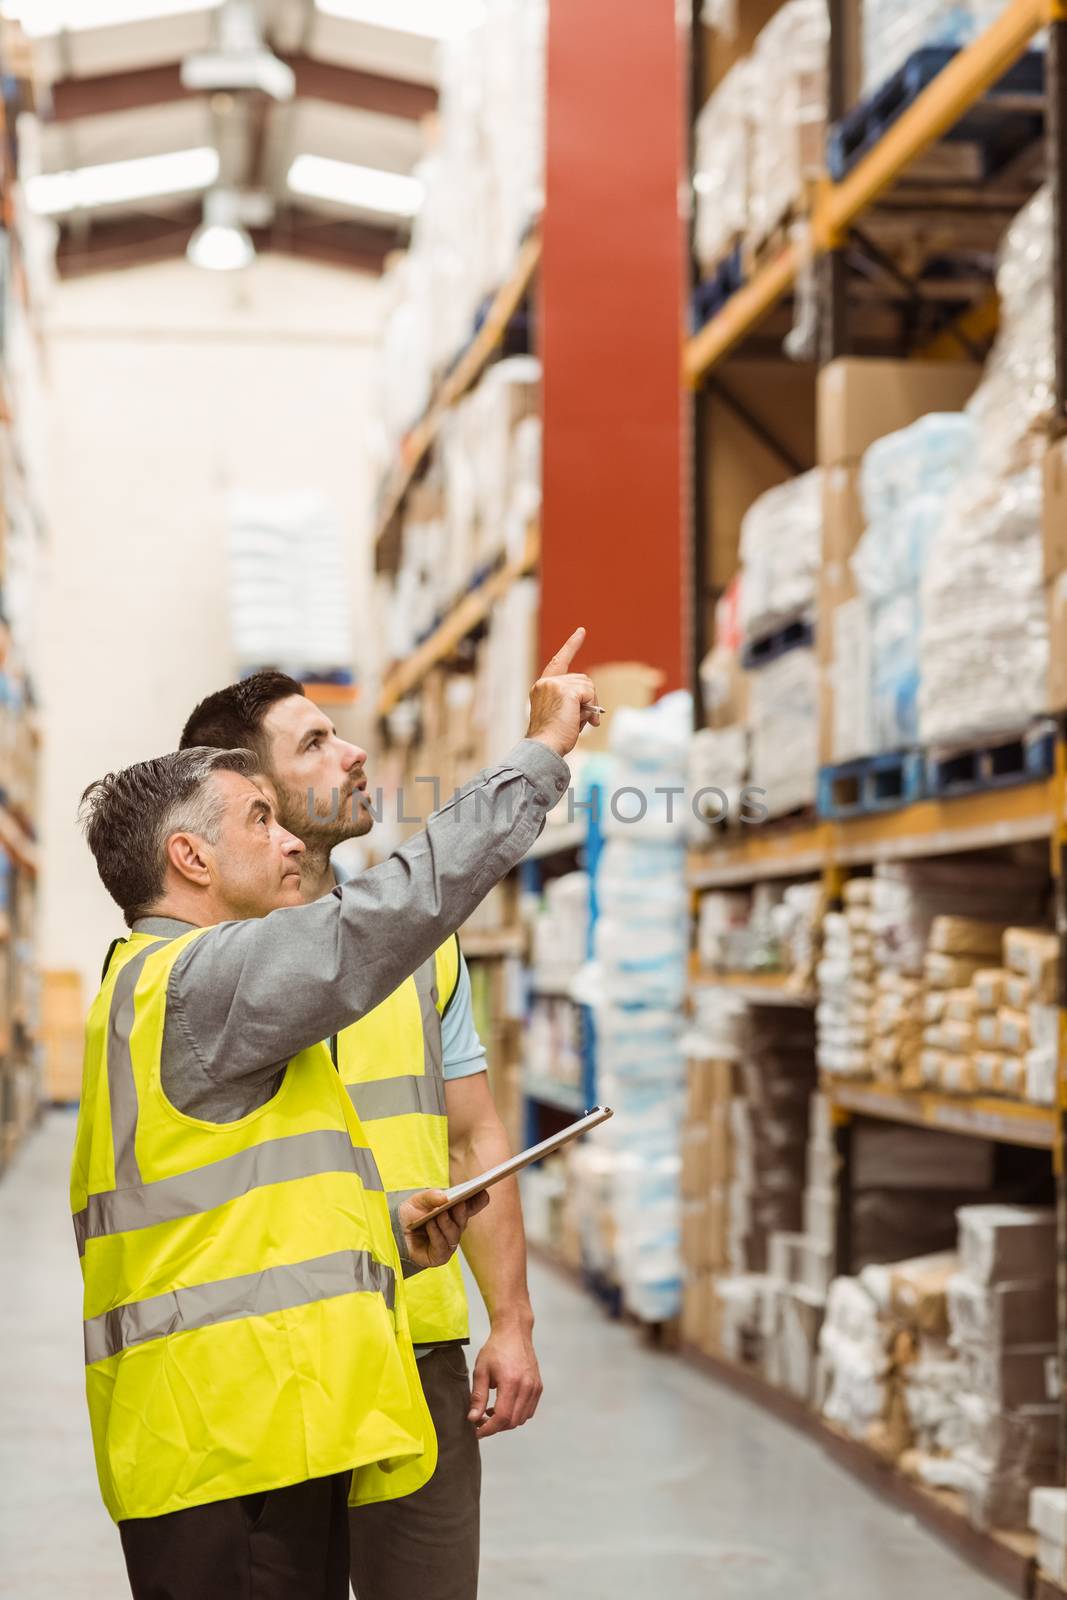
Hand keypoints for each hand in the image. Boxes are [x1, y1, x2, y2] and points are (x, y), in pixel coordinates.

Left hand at [398, 1188, 489, 1269]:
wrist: (393, 1233)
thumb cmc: (409, 1216)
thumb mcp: (418, 1201)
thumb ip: (430, 1196)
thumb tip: (445, 1197)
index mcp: (454, 1213)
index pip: (471, 1207)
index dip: (478, 1200)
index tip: (483, 1192)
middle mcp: (454, 1228)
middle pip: (463, 1221)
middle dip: (461, 1212)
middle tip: (459, 1203)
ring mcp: (448, 1243)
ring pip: (454, 1234)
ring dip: (447, 1224)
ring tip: (440, 1214)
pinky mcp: (440, 1256)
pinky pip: (442, 1246)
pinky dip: (436, 1235)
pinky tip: (430, 1226)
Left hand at [467, 1318, 542, 1439]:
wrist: (514, 1332)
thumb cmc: (496, 1349)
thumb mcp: (481, 1371)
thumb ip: (478, 1397)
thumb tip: (473, 1418)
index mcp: (511, 1382)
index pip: (502, 1417)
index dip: (489, 1429)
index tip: (477, 1431)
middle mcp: (527, 1386)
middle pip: (512, 1421)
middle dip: (496, 1427)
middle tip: (481, 1421)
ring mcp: (535, 1387)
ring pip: (522, 1418)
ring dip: (506, 1422)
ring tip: (491, 1412)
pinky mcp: (538, 1387)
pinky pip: (529, 1410)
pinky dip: (517, 1414)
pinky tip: (504, 1406)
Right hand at [526, 627, 600, 758]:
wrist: (545, 747)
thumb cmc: (553, 739)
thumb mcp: (562, 715)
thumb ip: (573, 702)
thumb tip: (593, 702)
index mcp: (542, 688)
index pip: (558, 662)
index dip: (571, 646)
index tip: (581, 631)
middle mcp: (546, 683)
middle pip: (582, 679)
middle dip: (590, 698)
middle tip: (590, 720)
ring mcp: (554, 684)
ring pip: (588, 686)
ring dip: (591, 704)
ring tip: (583, 723)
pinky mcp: (565, 690)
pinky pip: (589, 692)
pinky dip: (591, 706)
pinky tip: (583, 719)